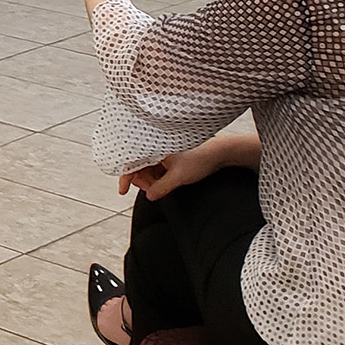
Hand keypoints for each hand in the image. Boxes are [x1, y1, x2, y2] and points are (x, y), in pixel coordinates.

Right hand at [119, 136, 257, 198]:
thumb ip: (161, 188)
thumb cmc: (201, 158)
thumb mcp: (179, 177)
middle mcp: (156, 148)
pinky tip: (165, 182)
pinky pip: (156, 168)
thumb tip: (149, 196)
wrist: (221, 152)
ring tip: (162, 188)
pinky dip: (158, 177)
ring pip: (148, 169)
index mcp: (154, 148)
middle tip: (153, 191)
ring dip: (152, 181)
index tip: (123, 191)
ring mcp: (162, 152)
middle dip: (144, 182)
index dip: (126, 178)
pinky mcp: (169, 156)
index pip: (132, 163)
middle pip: (139, 168)